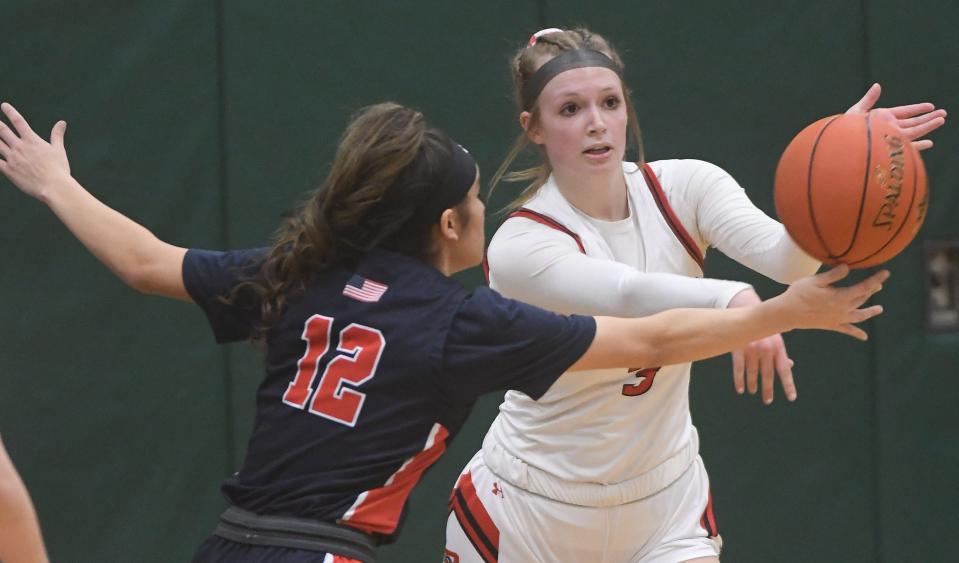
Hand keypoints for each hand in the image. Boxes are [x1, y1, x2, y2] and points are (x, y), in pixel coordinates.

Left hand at [0, 102, 70, 199]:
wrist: (54, 187)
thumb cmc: (59, 169)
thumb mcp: (59, 150)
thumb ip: (57, 135)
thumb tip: (62, 123)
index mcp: (32, 140)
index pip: (18, 121)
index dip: (10, 112)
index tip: (4, 106)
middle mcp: (19, 147)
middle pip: (2, 130)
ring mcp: (12, 158)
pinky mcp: (9, 170)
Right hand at [727, 288, 795, 404]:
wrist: (745, 309)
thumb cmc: (763, 326)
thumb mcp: (775, 336)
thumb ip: (781, 352)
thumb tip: (790, 366)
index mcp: (778, 346)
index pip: (785, 369)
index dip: (788, 384)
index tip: (791, 397)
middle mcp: (766, 349)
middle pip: (768, 374)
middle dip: (768, 390)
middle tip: (768, 400)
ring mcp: (751, 349)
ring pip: (752, 373)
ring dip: (753, 385)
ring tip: (753, 391)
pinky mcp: (737, 348)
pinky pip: (738, 368)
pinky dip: (739, 380)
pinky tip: (740, 389)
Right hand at [781, 265, 887, 338]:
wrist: (787, 313)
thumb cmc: (799, 294)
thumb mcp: (815, 280)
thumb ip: (833, 275)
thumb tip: (848, 267)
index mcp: (841, 297)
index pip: (864, 287)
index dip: (876, 280)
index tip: (886, 273)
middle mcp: (843, 309)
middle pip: (862, 299)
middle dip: (871, 290)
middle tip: (878, 285)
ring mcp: (838, 318)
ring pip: (859, 315)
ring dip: (870, 312)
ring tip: (879, 309)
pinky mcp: (831, 325)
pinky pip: (847, 330)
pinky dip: (856, 333)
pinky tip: (864, 337)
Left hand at [846, 83, 946, 150]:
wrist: (840, 147)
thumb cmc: (843, 130)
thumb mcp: (855, 112)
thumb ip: (868, 100)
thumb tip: (877, 86)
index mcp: (881, 118)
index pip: (904, 112)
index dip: (917, 109)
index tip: (930, 106)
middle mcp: (888, 128)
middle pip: (913, 122)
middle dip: (928, 118)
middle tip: (944, 113)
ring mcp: (890, 140)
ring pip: (914, 133)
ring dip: (928, 127)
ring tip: (941, 121)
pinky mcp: (889, 151)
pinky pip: (907, 148)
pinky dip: (918, 147)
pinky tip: (929, 143)